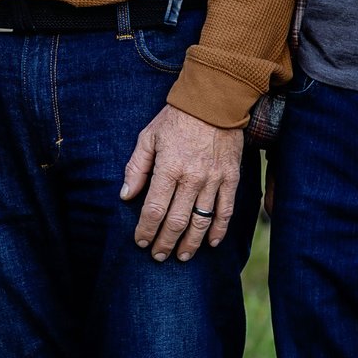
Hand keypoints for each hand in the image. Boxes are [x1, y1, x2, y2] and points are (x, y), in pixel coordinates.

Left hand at [121, 103, 243, 261]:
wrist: (215, 100)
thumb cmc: (176, 118)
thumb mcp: (148, 137)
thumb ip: (136, 168)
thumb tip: (126, 196)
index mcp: (168, 168)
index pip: (154, 209)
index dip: (146, 230)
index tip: (140, 241)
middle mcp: (192, 178)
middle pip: (176, 221)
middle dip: (165, 243)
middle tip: (158, 256)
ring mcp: (214, 180)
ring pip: (201, 221)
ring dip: (190, 243)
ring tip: (181, 257)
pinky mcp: (231, 178)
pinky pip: (226, 210)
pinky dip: (219, 230)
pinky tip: (211, 243)